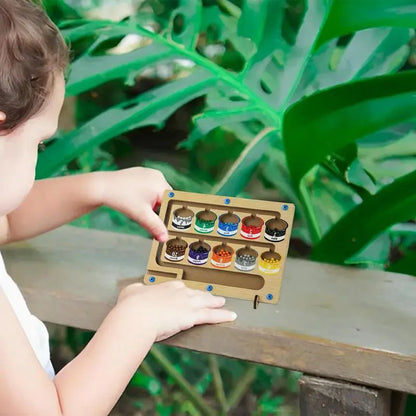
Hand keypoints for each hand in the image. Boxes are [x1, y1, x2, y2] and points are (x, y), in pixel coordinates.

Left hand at [95, 168, 170, 241]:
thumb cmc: (121, 199)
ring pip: (158, 192)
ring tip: (141, 209)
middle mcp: (157, 176)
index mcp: (160, 184)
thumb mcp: (141, 215)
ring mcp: (149, 173)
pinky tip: (137, 201)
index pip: (173, 201)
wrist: (102, 187)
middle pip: (166, 197)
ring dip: (153, 203)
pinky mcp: (141, 173)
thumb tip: (165, 238)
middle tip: (152, 219)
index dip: (170, 213)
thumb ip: (156, 227)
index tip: (167, 224)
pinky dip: (147, 196)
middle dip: (160, 209)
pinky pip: (150, 186)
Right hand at [117, 281, 236, 341]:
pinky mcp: (193, 316)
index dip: (186, 292)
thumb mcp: (131, 291)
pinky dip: (223, 316)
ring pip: (207, 302)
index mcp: (166, 286)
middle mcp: (180, 292)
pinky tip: (231, 316)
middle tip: (212, 298)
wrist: (136, 316)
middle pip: (197, 294)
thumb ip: (136, 289)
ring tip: (223, 303)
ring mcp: (188, 304)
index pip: (181, 288)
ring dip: (216, 303)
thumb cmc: (131, 306)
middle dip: (205, 296)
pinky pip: (212, 316)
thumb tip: (137, 288)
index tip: (188, 293)